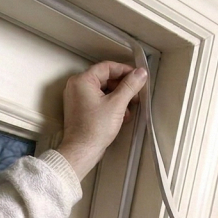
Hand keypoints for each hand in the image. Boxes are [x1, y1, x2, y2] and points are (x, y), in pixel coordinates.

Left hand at [57, 61, 147, 178]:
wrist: (81, 151)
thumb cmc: (96, 127)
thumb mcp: (117, 104)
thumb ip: (130, 86)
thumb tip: (141, 72)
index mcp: (82, 80)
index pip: (107, 67)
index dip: (125, 70)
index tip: (138, 77)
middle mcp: (76, 86)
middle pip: (105, 79)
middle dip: (123, 87)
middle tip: (136, 95)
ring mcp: (76, 98)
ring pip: (103, 91)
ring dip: (118, 97)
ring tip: (130, 109)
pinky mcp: (80, 109)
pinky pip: (97, 100)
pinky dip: (110, 105)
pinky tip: (121, 116)